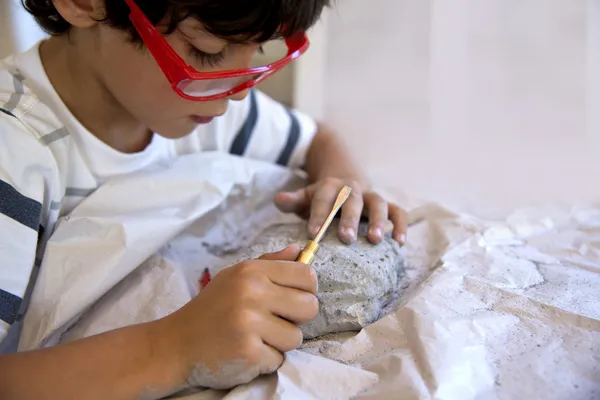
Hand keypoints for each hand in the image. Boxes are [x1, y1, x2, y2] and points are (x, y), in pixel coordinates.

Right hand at [156, 245, 317, 389]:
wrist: (175, 344)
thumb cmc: (211, 309)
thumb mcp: (236, 277)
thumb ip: (270, 263)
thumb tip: (300, 251)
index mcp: (252, 272)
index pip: (306, 275)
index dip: (306, 290)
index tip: (292, 299)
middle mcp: (252, 293)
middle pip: (309, 306)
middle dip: (296, 318)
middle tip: (273, 321)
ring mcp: (250, 323)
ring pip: (296, 337)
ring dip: (279, 343)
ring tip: (254, 337)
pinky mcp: (249, 352)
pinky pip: (279, 359)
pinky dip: (265, 360)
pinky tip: (244, 351)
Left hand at [274, 177, 406, 244]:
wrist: (344, 177)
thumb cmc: (322, 198)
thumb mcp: (305, 196)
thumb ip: (293, 200)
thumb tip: (278, 199)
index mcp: (329, 187)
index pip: (323, 199)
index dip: (318, 215)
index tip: (313, 233)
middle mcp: (352, 189)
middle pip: (352, 201)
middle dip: (350, 219)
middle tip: (347, 238)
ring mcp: (370, 197)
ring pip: (378, 203)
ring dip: (379, 221)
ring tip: (376, 240)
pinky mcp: (386, 205)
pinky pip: (397, 211)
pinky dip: (401, 224)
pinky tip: (400, 242)